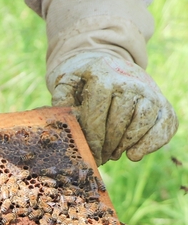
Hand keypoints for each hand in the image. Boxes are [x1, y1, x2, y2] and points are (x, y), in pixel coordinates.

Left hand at [49, 51, 177, 164]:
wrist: (111, 67)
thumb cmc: (84, 84)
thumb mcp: (67, 86)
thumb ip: (61, 102)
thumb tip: (63, 123)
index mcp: (101, 76)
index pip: (97, 114)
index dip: (92, 140)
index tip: (88, 155)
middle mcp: (128, 81)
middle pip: (119, 122)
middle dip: (107, 146)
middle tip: (99, 157)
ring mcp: (148, 91)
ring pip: (141, 123)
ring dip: (126, 145)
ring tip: (113, 153)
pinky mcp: (163, 103)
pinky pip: (163, 127)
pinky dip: (149, 144)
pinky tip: (133, 154)